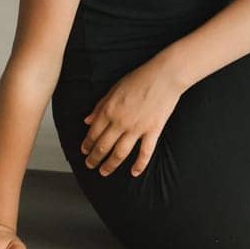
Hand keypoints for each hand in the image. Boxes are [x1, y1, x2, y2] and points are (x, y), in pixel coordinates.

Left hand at [81, 63, 182, 177]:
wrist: (165, 75)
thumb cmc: (140, 78)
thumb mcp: (114, 88)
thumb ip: (100, 106)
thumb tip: (87, 120)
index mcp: (109, 110)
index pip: (93, 133)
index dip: (87, 145)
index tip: (84, 151)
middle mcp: (120, 122)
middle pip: (103, 146)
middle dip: (94, 159)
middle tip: (90, 165)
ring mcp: (137, 128)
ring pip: (120, 153)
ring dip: (110, 165)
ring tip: (104, 172)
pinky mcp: (153, 130)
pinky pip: (145, 152)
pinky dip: (139, 164)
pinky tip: (134, 172)